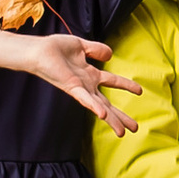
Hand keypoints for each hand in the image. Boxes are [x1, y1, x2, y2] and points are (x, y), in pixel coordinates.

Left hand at [0, 29, 142, 135]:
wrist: (38, 50)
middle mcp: (86, 85)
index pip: (112, 82)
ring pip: (100, 107)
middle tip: (134, 128)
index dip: (126, 85)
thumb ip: (96, 49)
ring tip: (122, 132)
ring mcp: (80, 89)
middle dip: (121, 116)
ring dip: (112, 119)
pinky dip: (94, 106)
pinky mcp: (72, 88)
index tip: (140, 91)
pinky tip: (104, 116)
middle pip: (108, 104)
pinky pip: (85, 99)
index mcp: (89, 75)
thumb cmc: (54, 48)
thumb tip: (111, 55)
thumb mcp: (81, 45)